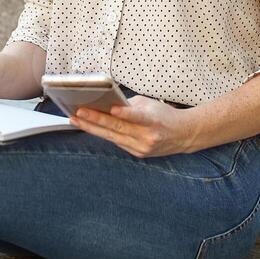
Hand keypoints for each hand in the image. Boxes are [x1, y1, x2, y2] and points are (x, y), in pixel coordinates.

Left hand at [68, 96, 195, 157]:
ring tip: (76, 120)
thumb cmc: (164, 115)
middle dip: (96, 120)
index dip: (125, 114)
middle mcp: (148, 137)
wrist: (183, 135)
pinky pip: (117, 142)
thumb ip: (129, 105)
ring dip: (93, 128)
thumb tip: (107, 104)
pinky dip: (104, 134)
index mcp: (153, 121)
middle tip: (78, 113)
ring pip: (113, 137)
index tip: (111, 109)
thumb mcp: (150, 104)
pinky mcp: (138, 154)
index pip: (137, 117)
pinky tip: (90, 127)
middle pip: (118, 128)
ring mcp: (142, 148)